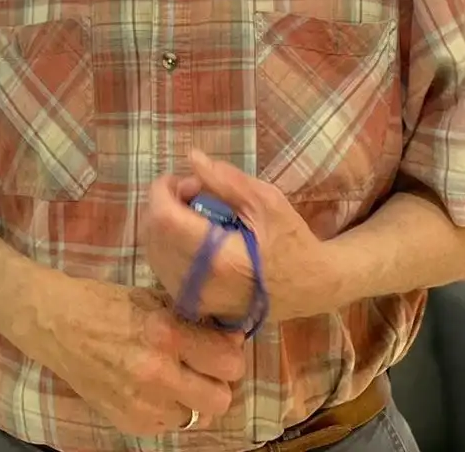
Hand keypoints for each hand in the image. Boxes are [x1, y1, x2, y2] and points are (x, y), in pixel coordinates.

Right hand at [31, 277, 246, 435]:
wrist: (55, 324)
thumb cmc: (103, 303)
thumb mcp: (150, 297)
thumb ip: (188, 317)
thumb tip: (225, 333)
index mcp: (165, 333)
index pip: (228, 360)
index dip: (228, 351)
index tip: (221, 343)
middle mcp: (157, 373)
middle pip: (220, 398)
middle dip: (217, 381)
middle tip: (204, 365)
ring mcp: (142, 403)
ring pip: (197, 417)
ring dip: (192, 398)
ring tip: (175, 377)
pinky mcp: (128, 422)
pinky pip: (168, 425)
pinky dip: (167, 408)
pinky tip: (152, 387)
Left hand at [146, 149, 341, 324]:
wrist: (312, 287)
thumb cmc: (292, 241)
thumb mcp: (266, 201)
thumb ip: (225, 180)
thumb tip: (191, 158)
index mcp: (218, 258)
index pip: (163, 217)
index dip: (165, 189)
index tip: (188, 180)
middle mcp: (200, 284)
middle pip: (152, 233)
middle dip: (165, 203)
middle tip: (195, 193)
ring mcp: (196, 300)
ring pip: (153, 251)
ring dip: (164, 223)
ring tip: (196, 213)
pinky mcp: (196, 306)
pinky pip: (163, 269)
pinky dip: (168, 244)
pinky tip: (193, 234)